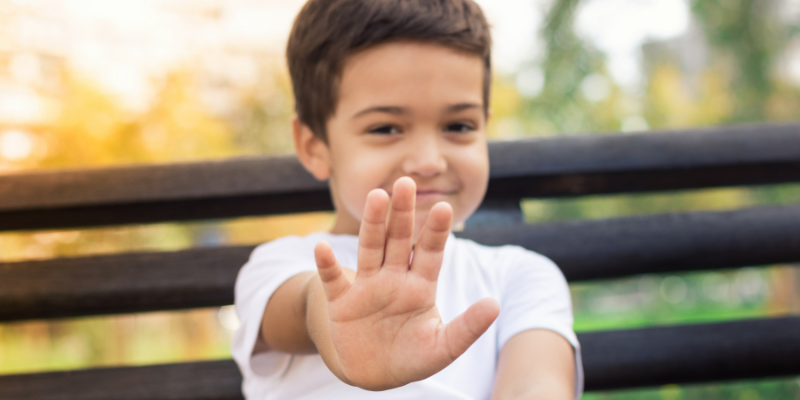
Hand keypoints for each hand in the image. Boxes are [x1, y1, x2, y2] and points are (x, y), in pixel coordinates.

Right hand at [313, 177, 499, 389]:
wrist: (375, 375)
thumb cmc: (413, 358)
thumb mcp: (443, 347)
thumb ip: (467, 327)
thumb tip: (495, 305)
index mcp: (421, 286)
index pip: (430, 252)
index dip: (435, 231)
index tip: (444, 207)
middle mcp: (394, 278)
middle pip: (399, 239)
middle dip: (403, 213)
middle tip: (407, 183)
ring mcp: (367, 287)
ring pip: (370, 248)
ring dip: (372, 223)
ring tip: (376, 196)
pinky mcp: (341, 302)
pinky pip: (333, 279)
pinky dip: (327, 264)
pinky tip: (322, 247)